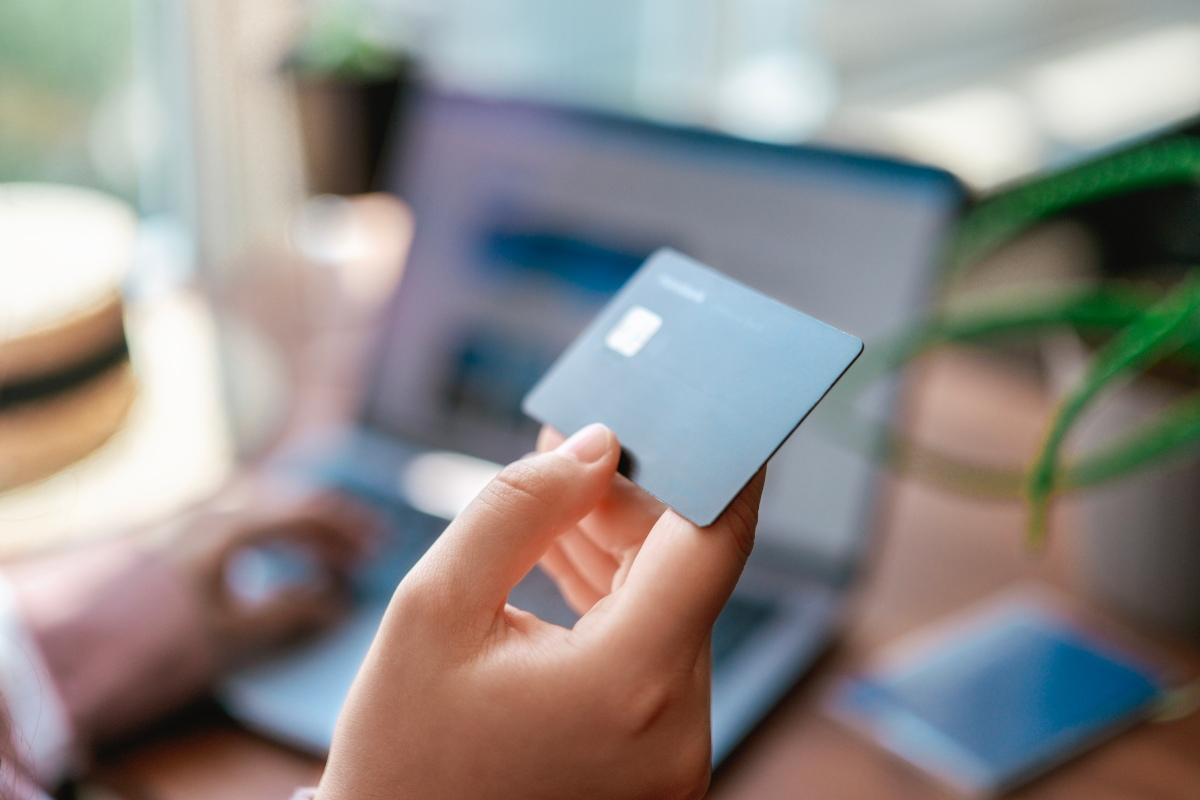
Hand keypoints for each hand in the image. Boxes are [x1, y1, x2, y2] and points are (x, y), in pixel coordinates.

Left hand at [166, 477, 378, 668]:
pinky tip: (288, 562)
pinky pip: (246, 528)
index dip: (349, 529)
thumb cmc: (155, 651)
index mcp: (228, 529)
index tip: (379, 548)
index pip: (306, 514)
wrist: (74, 663)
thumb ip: (290, 614)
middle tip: (369, 550)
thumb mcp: (232, 638)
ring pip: (268, 513)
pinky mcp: (181, 547)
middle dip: (334, 525)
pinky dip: (280, 539)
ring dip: (308, 531)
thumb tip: (338, 604)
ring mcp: (194, 527)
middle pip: (289, 505)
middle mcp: (212, 515)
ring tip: (337, 558)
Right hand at [320, 423, 763, 799]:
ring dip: (620, 547)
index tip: (704, 407)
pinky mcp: (657, 764)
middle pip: (684, 572)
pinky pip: (651, 656)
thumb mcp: (432, 609)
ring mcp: (674, 753)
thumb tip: (597, 447)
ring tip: (556, 495)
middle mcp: (678, 725)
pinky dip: (615, 601)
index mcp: (632, 681)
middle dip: (632, 500)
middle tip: (575, 445)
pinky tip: (564, 555)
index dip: (717, 463)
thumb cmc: (400, 751)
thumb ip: (518, 509)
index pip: (715, 541)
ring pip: (668, 610)